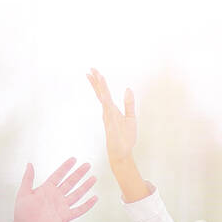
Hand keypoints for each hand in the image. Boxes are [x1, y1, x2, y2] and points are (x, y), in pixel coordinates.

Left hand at [3, 158, 97, 221]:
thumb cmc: (22, 213)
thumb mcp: (23, 193)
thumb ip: (28, 178)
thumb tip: (30, 164)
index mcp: (46, 189)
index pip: (59, 175)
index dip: (66, 167)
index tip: (74, 159)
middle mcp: (56, 196)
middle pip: (70, 182)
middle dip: (79, 173)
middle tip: (87, 165)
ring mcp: (62, 206)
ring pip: (77, 194)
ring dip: (85, 186)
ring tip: (93, 178)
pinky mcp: (65, 217)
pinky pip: (79, 210)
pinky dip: (87, 205)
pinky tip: (94, 198)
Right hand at [87, 68, 150, 201]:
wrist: (122, 152)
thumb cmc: (126, 138)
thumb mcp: (131, 118)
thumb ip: (129, 104)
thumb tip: (128, 89)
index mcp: (112, 110)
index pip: (103, 94)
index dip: (99, 83)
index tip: (94, 72)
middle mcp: (107, 111)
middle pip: (100, 93)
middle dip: (96, 81)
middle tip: (90, 69)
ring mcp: (108, 116)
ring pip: (103, 98)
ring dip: (100, 87)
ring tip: (95, 75)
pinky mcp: (111, 123)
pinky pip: (108, 109)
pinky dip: (105, 100)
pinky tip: (104, 93)